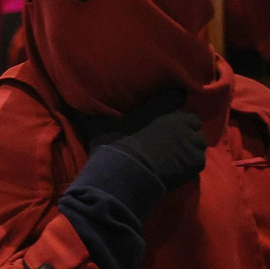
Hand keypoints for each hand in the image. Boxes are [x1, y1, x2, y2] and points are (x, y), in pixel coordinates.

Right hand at [82, 90, 205, 190]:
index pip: (177, 95)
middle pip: (190, 119)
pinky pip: (198, 160)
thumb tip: (71, 97)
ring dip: (189, 145)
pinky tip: (179, 170)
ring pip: (197, 139)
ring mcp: (191, 140)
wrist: (126, 173)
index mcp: (162, 104)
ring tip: (175, 156)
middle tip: (168, 140)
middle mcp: (180, 118)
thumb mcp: (99, 123)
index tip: (166, 111)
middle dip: (182, 127)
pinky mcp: (196, 161)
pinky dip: (191, 164)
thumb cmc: (113, 144)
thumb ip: (91, 109)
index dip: (172, 103)